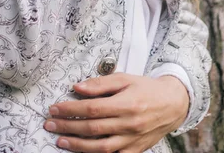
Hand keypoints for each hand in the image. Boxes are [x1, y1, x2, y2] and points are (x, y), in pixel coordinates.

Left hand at [44, 73, 189, 151]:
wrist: (173, 104)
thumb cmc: (146, 88)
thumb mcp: (125, 79)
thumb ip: (100, 83)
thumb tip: (77, 87)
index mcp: (126, 103)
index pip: (91, 108)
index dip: (70, 109)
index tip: (54, 108)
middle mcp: (129, 124)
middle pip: (92, 128)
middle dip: (67, 126)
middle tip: (50, 123)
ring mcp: (132, 140)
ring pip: (100, 148)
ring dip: (77, 145)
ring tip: (60, 140)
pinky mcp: (135, 151)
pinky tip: (82, 152)